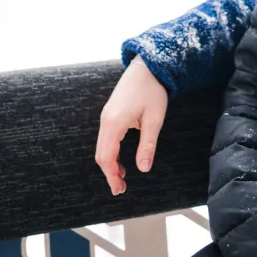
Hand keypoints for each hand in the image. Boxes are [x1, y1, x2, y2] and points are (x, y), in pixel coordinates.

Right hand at [95, 58, 168, 194]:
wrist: (147, 67)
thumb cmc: (153, 91)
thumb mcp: (155, 119)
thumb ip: (148, 145)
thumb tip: (144, 169)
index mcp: (114, 123)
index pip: (107, 157)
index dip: (111, 176)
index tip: (120, 189)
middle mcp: (105, 121)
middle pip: (101, 154)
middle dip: (109, 173)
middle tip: (121, 188)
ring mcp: (106, 116)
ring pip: (102, 147)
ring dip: (110, 163)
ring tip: (122, 177)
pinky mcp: (110, 114)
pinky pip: (106, 138)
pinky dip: (111, 152)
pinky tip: (121, 160)